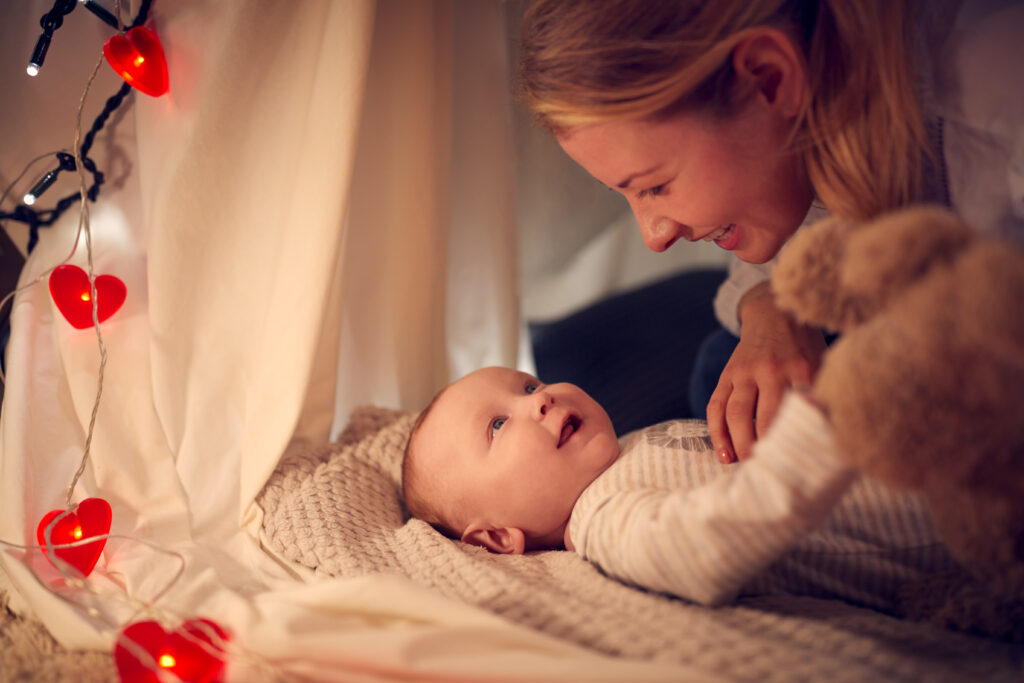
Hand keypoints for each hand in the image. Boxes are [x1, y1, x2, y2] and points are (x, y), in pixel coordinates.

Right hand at [707, 281, 826, 462]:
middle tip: (769, 474)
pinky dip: (717, 432)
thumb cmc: (805, 348)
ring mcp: (745, 372)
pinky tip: (724, 453)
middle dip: (764, 450)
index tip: (797, 468)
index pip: (796, 413)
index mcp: (801, 370)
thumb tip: (831, 439)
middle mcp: (771, 370)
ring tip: (744, 467)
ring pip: (736, 414)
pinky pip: (716, 405)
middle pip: (763, 418)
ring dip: (739, 445)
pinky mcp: (728, 374)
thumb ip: (823, 395)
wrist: (774, 314)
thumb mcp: (822, 364)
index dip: (794, 442)